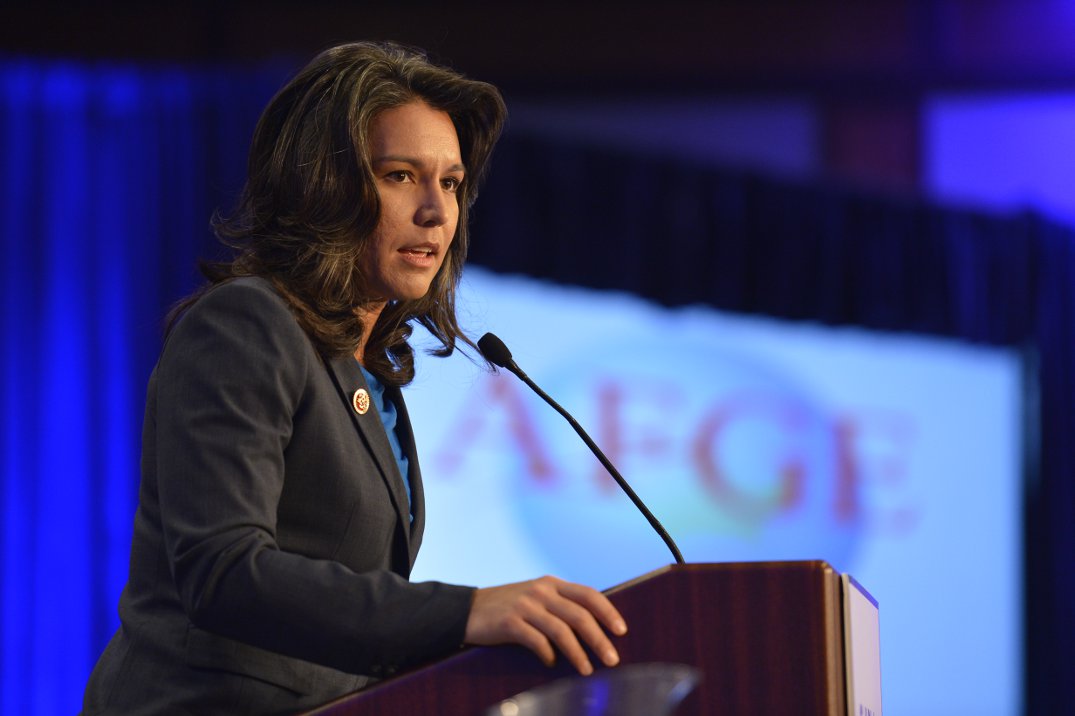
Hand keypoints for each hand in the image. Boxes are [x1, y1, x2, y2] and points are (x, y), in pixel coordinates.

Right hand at [464, 575, 627, 674]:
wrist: (466, 610)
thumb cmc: (507, 608)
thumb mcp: (535, 598)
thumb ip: (560, 606)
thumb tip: (593, 628)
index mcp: (551, 584)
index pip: (588, 594)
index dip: (608, 612)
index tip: (622, 631)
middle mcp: (541, 591)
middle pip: (580, 615)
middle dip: (599, 639)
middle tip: (612, 660)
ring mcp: (525, 605)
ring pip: (562, 630)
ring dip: (578, 653)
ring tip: (587, 671)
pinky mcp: (510, 622)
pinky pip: (537, 641)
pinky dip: (548, 655)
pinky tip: (552, 664)